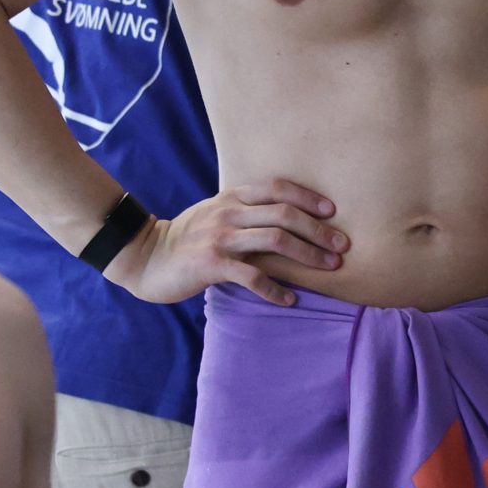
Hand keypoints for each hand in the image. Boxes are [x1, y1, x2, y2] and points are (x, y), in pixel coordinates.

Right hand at [104, 178, 346, 306]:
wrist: (145, 257)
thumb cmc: (187, 237)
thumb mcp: (215, 213)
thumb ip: (245, 211)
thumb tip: (286, 218)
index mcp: (232, 197)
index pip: (277, 188)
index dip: (308, 197)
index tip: (333, 211)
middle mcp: (229, 212)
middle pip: (284, 214)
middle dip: (318, 230)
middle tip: (342, 245)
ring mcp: (220, 237)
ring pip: (275, 240)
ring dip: (307, 255)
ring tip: (328, 268)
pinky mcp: (211, 264)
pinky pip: (252, 275)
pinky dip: (275, 289)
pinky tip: (289, 299)